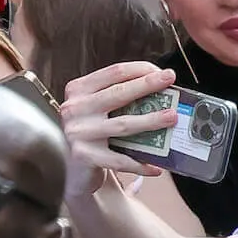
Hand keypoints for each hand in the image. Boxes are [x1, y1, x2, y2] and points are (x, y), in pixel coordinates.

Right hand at [59, 61, 178, 198]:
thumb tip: (156, 93)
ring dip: (151, 121)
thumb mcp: (93, 109)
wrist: (66, 168)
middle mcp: (75, 108)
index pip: (113, 73)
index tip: (161, 72)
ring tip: (171, 117)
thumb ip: (115, 99)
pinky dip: (140, 164)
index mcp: (79, 90)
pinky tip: (156, 166)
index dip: (139, 70)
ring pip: (123, 124)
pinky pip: (120, 160)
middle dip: (148, 85)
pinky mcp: (85, 156)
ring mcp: (79, 132)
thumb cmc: (87, 134)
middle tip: (169, 80)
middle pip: (119, 93)